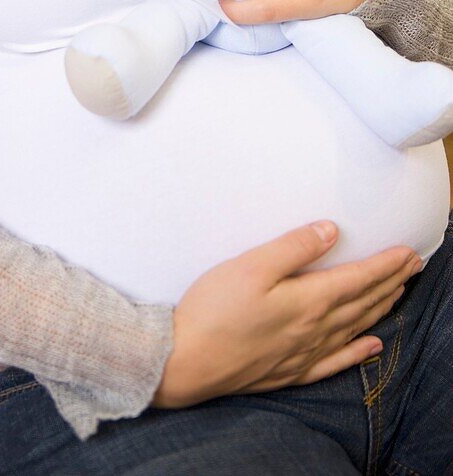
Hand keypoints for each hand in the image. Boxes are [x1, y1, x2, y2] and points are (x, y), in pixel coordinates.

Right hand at [151, 221, 422, 408]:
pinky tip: (371, 346)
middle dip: (391, 282)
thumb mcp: (250, 265)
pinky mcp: (290, 370)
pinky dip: (358, 352)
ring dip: (380, 309)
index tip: (408, 253)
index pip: (357, 279)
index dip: (385, 265)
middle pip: (362, 303)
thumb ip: (293, 248)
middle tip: (414, 267)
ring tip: (399, 293)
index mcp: (307, 300)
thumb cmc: (214, 309)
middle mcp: (313, 329)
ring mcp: (304, 353)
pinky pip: (336, 361)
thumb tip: (331, 231)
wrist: (186, 361)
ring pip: (354, 329)